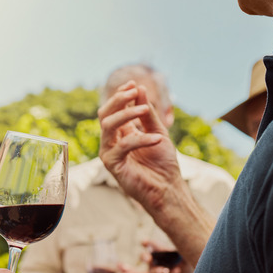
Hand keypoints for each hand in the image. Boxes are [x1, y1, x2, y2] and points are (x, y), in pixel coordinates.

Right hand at [98, 81, 183, 213]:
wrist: (167, 188)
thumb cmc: (162, 163)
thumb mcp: (158, 132)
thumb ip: (148, 113)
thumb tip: (140, 89)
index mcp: (121, 133)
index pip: (113, 109)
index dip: (121, 95)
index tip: (134, 84)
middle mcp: (112, 141)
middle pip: (105, 114)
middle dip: (119, 100)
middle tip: (134, 91)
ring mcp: (109, 152)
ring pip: (108, 125)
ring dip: (127, 114)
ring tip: (144, 110)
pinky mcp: (112, 164)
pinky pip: (123, 146)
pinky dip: (140, 139)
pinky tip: (156, 139)